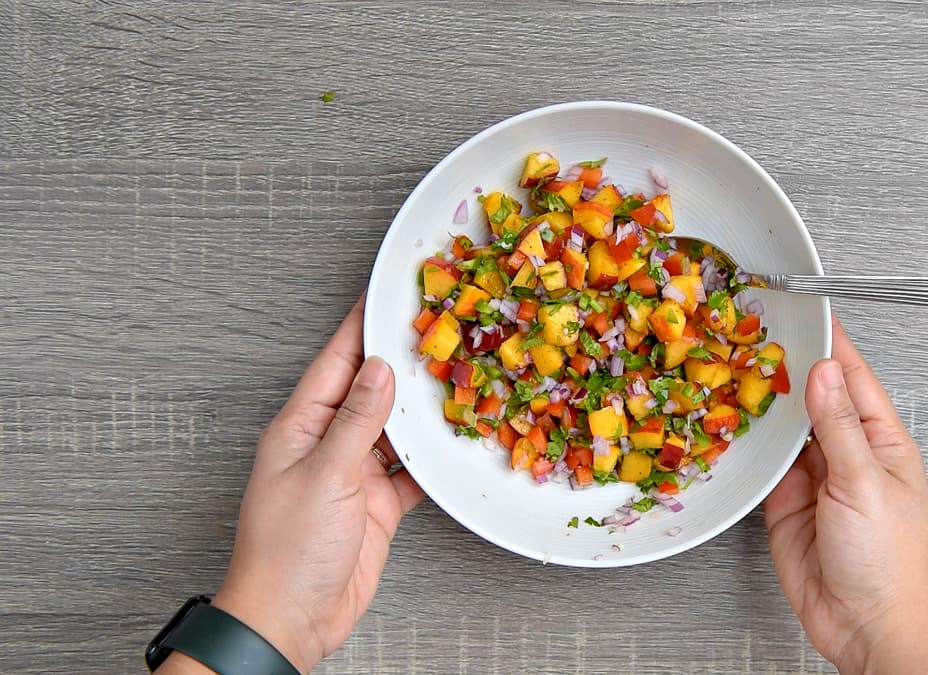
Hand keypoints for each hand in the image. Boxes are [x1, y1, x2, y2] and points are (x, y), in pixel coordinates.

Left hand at [162, 295, 422, 672]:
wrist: (291, 620)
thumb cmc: (287, 552)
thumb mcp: (324, 476)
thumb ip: (357, 421)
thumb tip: (379, 371)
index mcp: (300, 428)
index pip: (336, 363)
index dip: (361, 327)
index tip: (386, 295)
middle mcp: (326, 445)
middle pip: (369, 391)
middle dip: (400, 361)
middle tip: (436, 329)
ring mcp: (353, 475)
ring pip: (394, 428)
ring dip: (420, 409)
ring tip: (454, 377)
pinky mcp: (376, 504)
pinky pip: (410, 470)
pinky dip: (432, 458)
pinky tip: (453, 442)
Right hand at [765, 317, 927, 673]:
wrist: (865, 627)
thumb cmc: (888, 563)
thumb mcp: (865, 484)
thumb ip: (838, 427)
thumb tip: (825, 374)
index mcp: (882, 443)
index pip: (855, 379)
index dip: (832, 345)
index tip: (809, 312)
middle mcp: (847, 455)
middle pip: (815, 399)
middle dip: (789, 368)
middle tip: (756, 334)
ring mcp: (815, 479)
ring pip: (785, 428)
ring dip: (765, 404)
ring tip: (736, 367)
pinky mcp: (784, 503)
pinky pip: (763, 463)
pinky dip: (748, 443)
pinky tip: (732, 422)